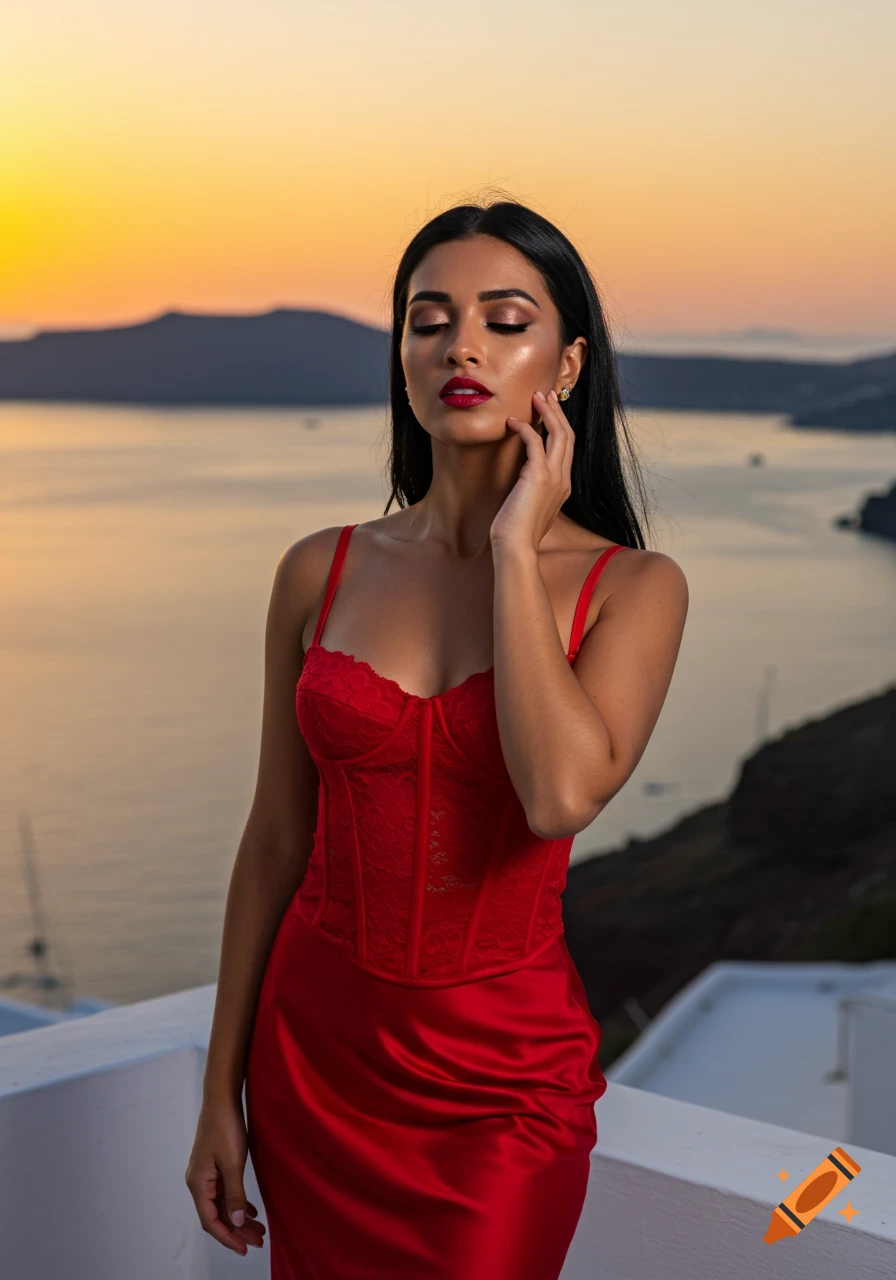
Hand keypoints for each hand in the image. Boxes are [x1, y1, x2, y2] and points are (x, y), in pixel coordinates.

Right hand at [185, 1099, 266, 1255]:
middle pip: (217, 1215)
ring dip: (238, 1217)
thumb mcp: (233, 1162)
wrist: (221, 1097)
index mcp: (198, 1184)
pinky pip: (224, 1191)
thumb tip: (235, 1222)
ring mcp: (206, 1173)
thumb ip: (234, 1194)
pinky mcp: (214, 1165)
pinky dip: (237, 1202)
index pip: (210, 1221)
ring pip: (222, 1203)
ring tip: (259, 1229)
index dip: (227, 1237)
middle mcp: (198, 1182)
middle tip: (259, 1241)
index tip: (245, 1248)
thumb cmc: (225, 1127)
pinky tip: (251, 1210)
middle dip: (237, 1230)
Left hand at [490, 389, 573, 550]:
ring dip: (548, 412)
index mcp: (564, 486)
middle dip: (557, 412)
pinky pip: (535, 441)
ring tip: (536, 397)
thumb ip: (533, 490)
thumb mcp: (530, 506)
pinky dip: (525, 428)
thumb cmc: (517, 531)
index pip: (568, 448)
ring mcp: (554, 477)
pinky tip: (512, 422)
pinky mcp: (538, 476)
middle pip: (568, 435)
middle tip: (545, 395)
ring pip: (559, 434)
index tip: (550, 410)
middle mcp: (564, 479)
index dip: (561, 426)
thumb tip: (524, 481)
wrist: (516, 546)